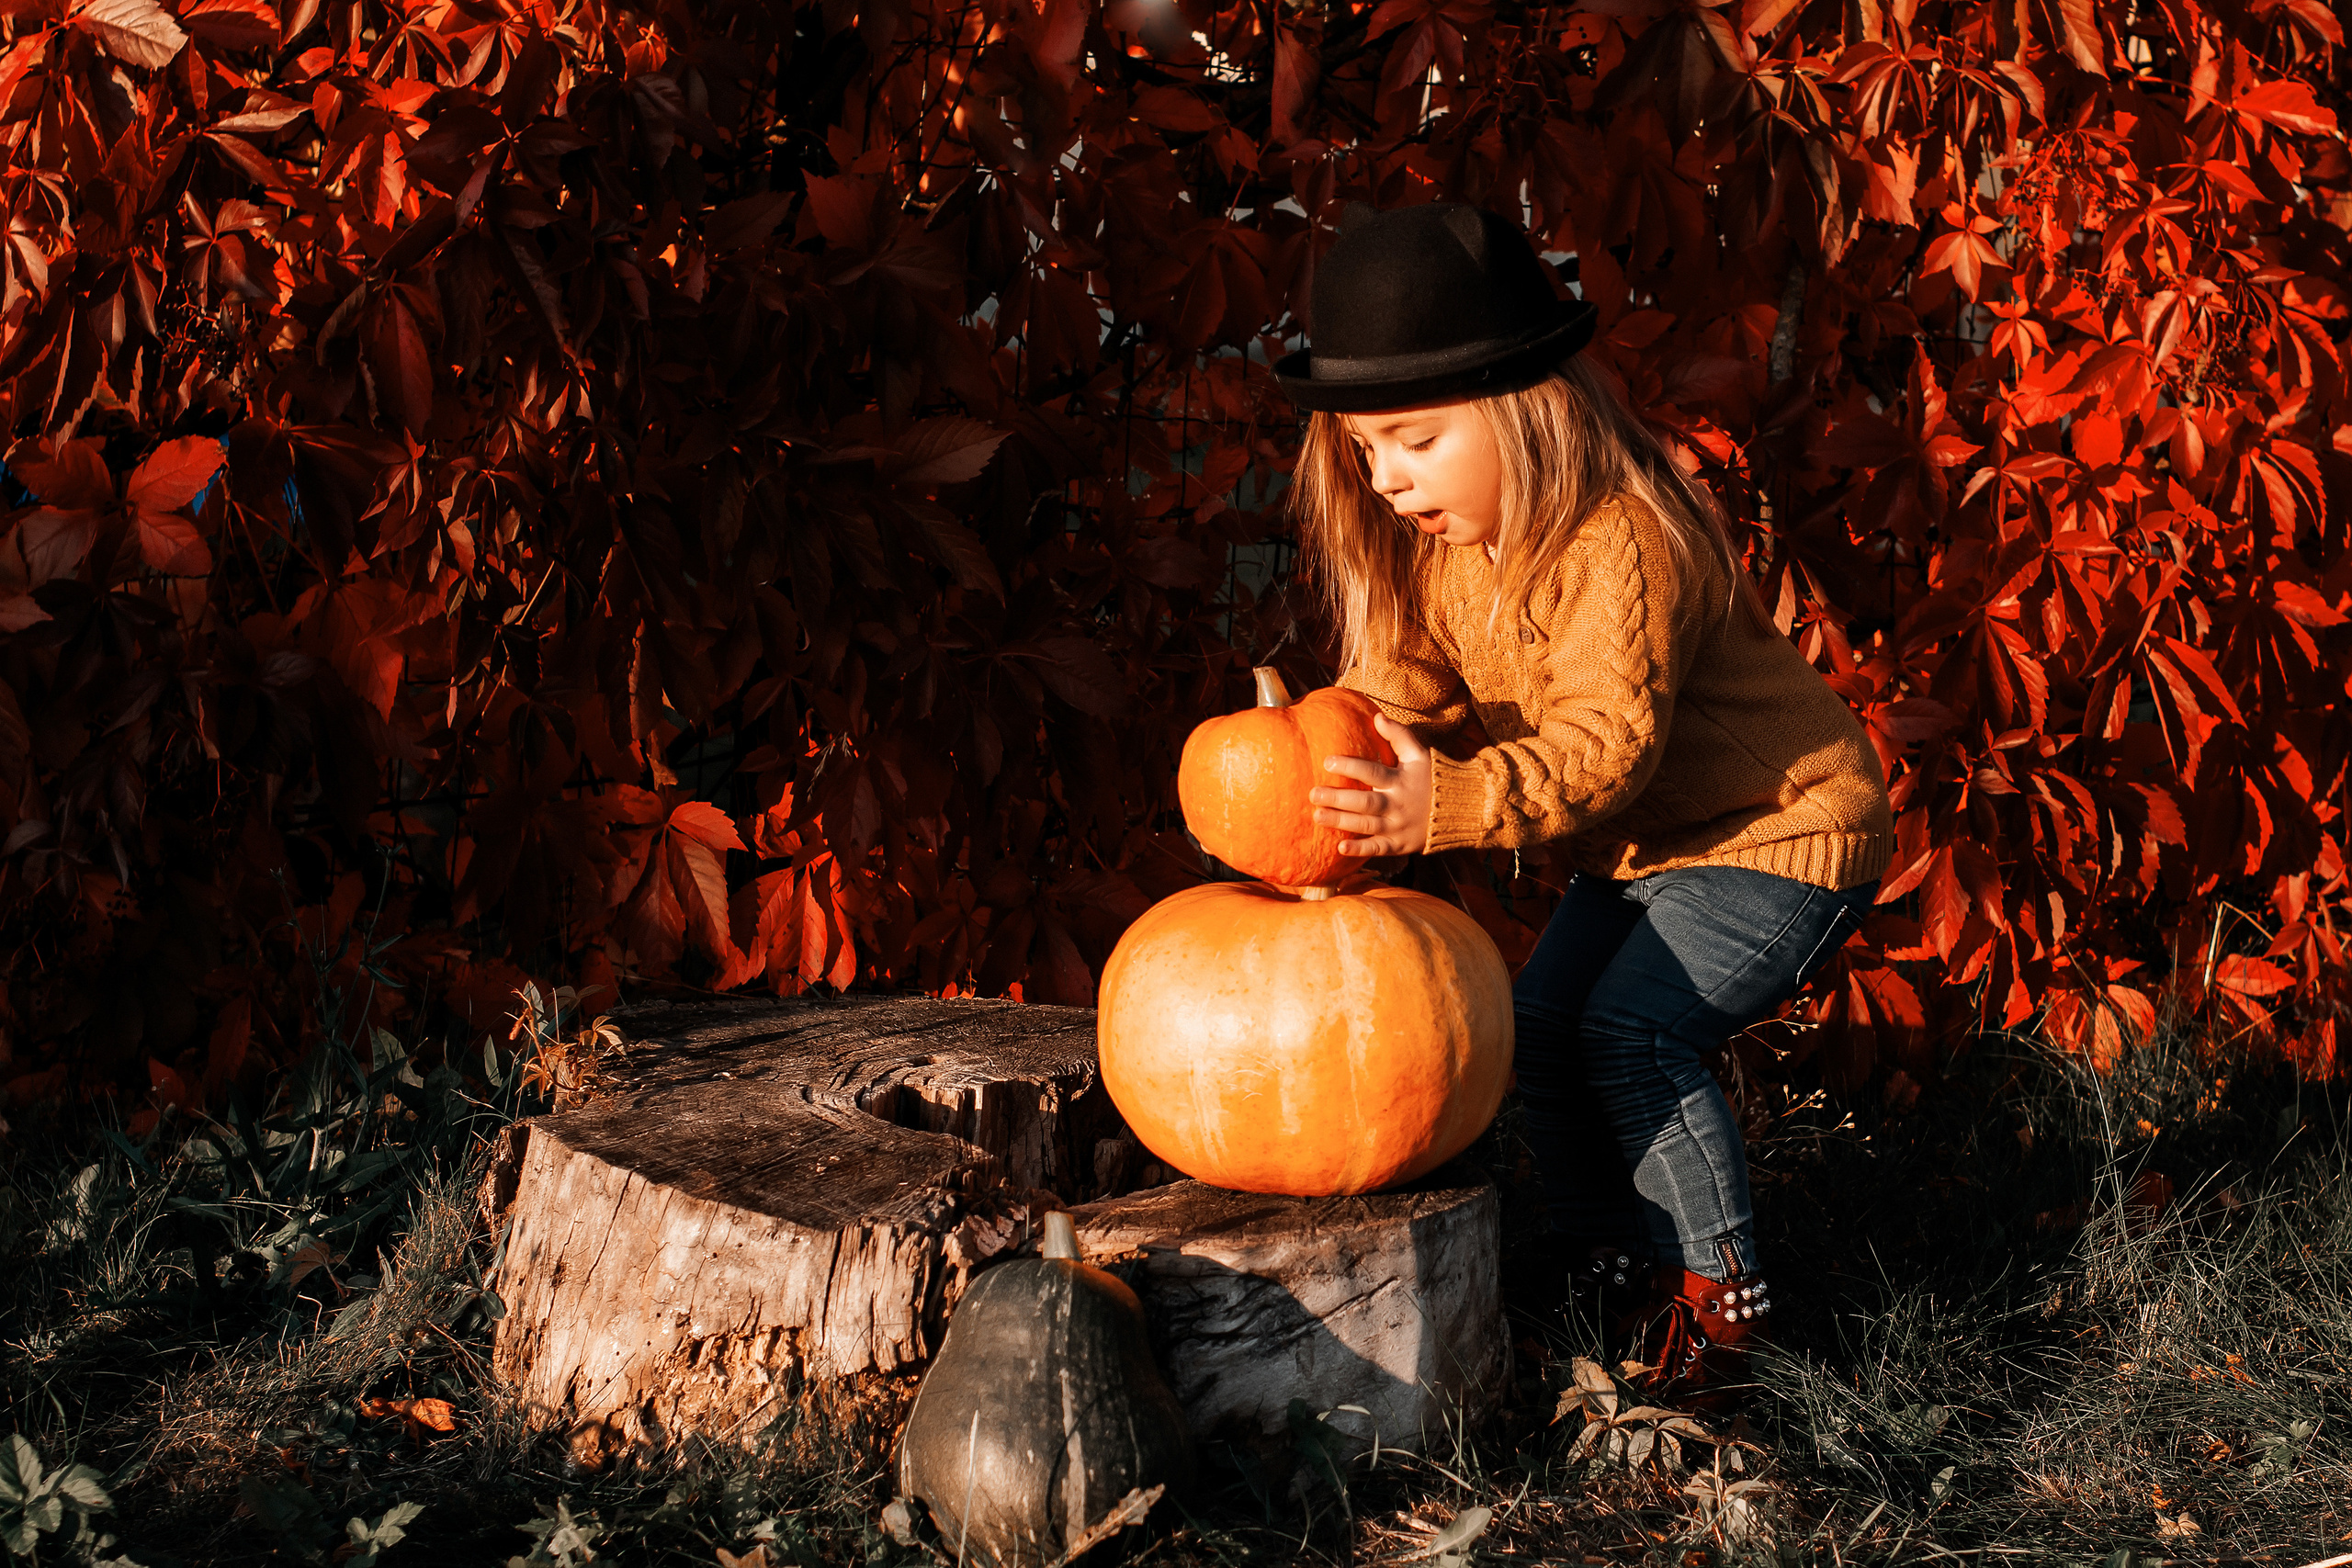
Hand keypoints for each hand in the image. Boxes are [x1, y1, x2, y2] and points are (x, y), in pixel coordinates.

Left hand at [1309, 712, 1432, 857]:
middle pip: (1364, 802)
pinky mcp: (1399, 845)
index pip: (1372, 772)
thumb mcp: (1419, 754)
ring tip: (1317, 816)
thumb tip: (1377, 716)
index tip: (1327, 762)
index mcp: (1400, 780)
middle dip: (1338, 798)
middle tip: (1313, 794)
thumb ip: (1399, 734)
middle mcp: (1398, 804)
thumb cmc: (1432, 778)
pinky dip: (1360, 850)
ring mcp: (1398, 826)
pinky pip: (1378, 849)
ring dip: (1341, 822)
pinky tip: (1340, 848)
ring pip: (1366, 825)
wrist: (1460, 810)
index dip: (1350, 766)